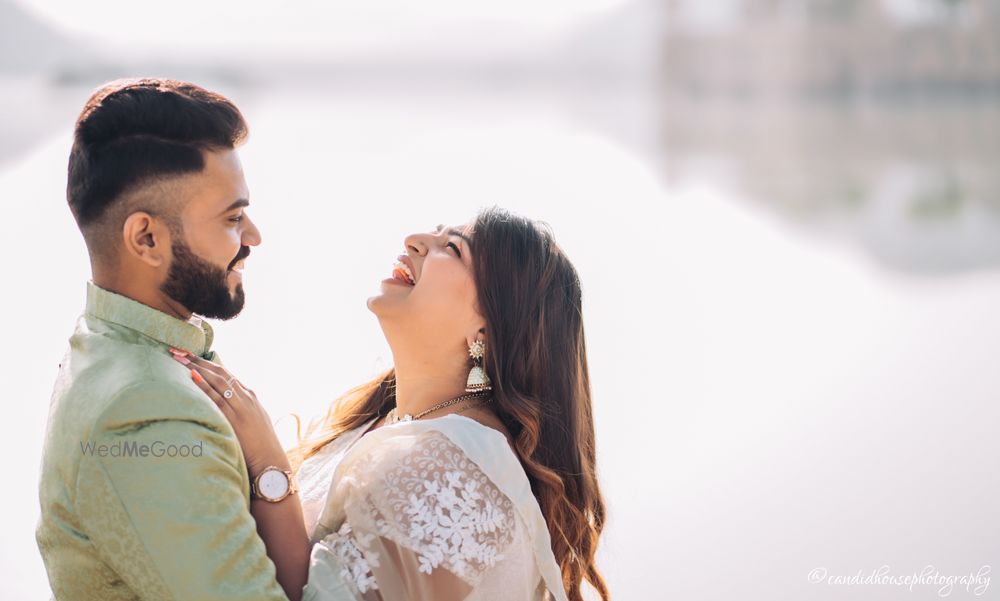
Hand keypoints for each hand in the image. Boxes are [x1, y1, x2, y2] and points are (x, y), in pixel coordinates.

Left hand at [169, 348, 288, 476]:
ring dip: (197, 367)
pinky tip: (192, 376)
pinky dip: (204, 386)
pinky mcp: (235, 418)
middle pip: (220, 372)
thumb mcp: (253, 422)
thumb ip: (240, 411)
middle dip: (198, 360)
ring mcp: (241, 406)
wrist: (270, 461)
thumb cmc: (260, 445)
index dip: (207, 363)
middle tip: (179, 350)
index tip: (190, 355)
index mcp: (250, 396)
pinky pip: (216, 398)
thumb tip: (223, 406)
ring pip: (218, 380)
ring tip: (179, 358)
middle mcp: (246, 397)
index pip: (226, 374)